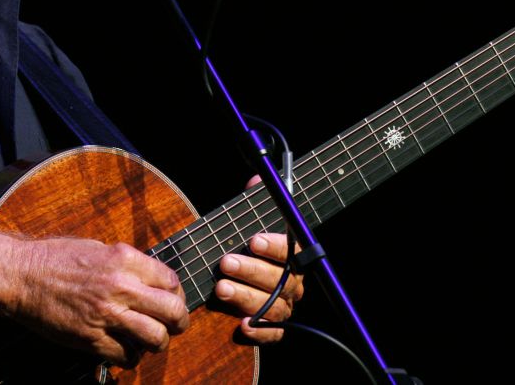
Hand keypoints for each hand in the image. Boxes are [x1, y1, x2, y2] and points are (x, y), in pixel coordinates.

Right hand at [10, 237, 189, 365]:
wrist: (22, 275)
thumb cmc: (56, 257)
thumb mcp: (98, 247)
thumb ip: (127, 263)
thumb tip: (150, 279)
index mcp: (125, 258)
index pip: (172, 280)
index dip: (176, 292)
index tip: (170, 299)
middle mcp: (120, 286)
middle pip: (173, 310)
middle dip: (179, 321)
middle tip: (175, 325)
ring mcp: (106, 314)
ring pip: (156, 337)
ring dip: (159, 342)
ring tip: (153, 341)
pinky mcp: (91, 338)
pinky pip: (127, 355)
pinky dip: (132, 356)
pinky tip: (127, 349)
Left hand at [214, 177, 304, 342]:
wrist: (234, 279)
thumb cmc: (243, 248)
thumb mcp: (245, 223)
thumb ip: (253, 203)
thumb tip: (256, 180)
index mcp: (292, 256)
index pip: (293, 251)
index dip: (275, 246)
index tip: (253, 240)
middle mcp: (293, 283)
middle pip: (282, 281)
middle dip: (252, 271)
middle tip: (225, 262)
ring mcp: (284, 307)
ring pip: (274, 307)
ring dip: (247, 297)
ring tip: (221, 288)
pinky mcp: (272, 329)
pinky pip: (272, 335)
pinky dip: (259, 332)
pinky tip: (241, 325)